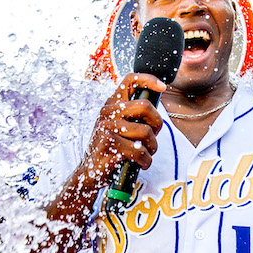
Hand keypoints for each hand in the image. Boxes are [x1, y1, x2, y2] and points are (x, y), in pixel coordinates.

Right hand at [79, 73, 164, 187]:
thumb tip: (155, 114)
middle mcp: (108, 112)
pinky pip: (139, 151)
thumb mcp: (119, 128)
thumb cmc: (110, 150)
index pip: (130, 80)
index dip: (149, 79)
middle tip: (154, 135)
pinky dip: (145, 161)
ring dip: (152, 147)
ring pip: (145, 132)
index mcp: (111, 105)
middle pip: (145, 106)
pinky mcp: (110, 144)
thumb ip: (133, 117)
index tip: (162, 87)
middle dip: (157, 123)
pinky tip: (141, 164)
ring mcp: (107, 126)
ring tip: (146, 153)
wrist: (90, 172)